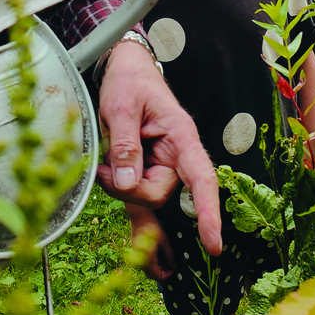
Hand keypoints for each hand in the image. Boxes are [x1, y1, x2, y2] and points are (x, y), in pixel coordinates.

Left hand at [97, 42, 222, 254]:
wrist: (126, 69)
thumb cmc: (129, 82)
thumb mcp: (121, 107)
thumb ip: (125, 144)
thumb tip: (126, 184)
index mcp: (181, 135)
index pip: (201, 178)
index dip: (208, 212)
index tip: (214, 244)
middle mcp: (177, 153)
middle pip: (158, 193)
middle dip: (127, 189)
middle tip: (100, 168)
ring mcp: (163, 162)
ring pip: (143, 193)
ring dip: (118, 183)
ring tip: (103, 156)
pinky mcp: (149, 166)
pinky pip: (136, 187)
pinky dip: (118, 183)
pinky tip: (106, 167)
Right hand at [126, 204, 174, 280]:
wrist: (139, 214)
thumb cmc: (153, 226)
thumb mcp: (164, 240)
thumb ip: (169, 255)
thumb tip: (174, 265)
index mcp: (147, 259)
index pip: (157, 276)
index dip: (167, 275)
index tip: (174, 269)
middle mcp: (140, 259)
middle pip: (152, 273)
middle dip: (163, 271)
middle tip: (171, 263)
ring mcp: (136, 254)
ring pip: (148, 267)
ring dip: (158, 266)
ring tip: (167, 257)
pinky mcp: (136, 249)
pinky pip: (144, 260)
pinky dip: (153, 260)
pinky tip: (160, 252)